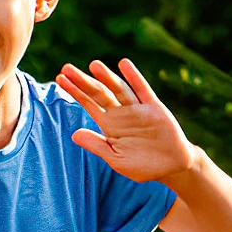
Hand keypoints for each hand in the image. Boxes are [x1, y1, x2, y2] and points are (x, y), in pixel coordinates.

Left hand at [58, 57, 196, 183]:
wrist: (172, 167)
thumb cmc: (142, 165)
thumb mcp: (116, 159)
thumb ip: (97, 146)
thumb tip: (74, 134)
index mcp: (110, 125)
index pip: (89, 104)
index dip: (75, 92)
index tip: (60, 80)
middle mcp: (121, 114)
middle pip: (100, 94)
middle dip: (83, 81)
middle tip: (66, 68)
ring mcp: (138, 109)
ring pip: (119, 90)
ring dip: (107, 78)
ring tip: (93, 65)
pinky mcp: (155, 109)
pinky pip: (143, 91)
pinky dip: (134, 77)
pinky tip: (123, 64)